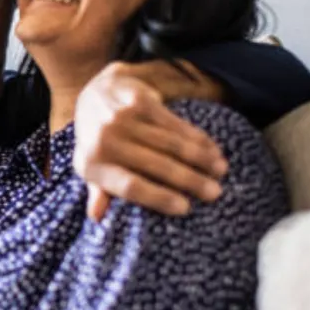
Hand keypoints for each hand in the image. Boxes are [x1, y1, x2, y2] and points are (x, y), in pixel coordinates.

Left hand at [74, 62, 227, 220]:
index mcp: (93, 165)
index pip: (130, 186)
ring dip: (201, 158)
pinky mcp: (140, 101)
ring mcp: (123, 119)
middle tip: (215, 193)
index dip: (158, 198)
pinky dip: (197, 138)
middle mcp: (106, 141)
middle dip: (191, 181)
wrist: (94, 92)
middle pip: (157, 165)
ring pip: (172, 143)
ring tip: (220, 171)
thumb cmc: (97, 139)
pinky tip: (212, 148)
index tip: (185, 208)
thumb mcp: (89, 165)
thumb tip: (96, 217)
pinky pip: (175, 123)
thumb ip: (97, 191)